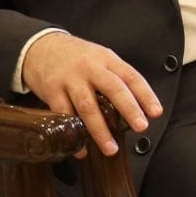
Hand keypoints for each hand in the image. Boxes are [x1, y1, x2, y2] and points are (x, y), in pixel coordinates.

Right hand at [22, 32, 161, 156]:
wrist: (39, 46)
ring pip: (88, 106)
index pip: (131, 76)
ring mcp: (70, 79)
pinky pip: (64, 115)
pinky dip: (74, 134)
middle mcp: (91, 67)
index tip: (156, 113)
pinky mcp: (52, 90)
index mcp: (107, 59)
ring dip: (101, 130)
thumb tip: (137, 106)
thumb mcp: (99, 57)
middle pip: (113, 88)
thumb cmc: (76, 57)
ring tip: (111, 149)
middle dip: (129, 109)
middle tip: (141, 127)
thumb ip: (115, 77)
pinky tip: (82, 150)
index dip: (146, 95)